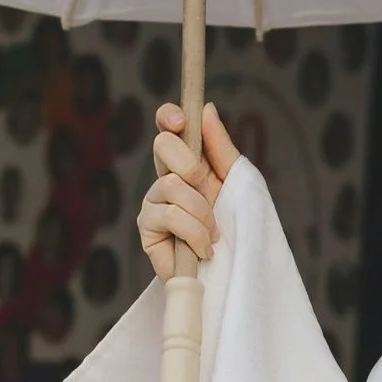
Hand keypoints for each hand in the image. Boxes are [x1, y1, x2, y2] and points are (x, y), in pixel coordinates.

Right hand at [136, 100, 241, 279]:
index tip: (181, 120)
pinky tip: (204, 250)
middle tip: (210, 192)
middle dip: (193, 167)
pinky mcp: (146, 229)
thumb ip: (219, 147)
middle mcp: (164, 178)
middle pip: (162, 146)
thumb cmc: (235, 228)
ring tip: (214, 234)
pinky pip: (169, 215)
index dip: (169, 117)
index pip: (167, 128)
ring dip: (202, 212)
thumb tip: (206, 109)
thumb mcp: (235, 182)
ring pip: (171, 185)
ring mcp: (151, 202)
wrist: (231, 272)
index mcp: (185, 163)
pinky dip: (195, 234)